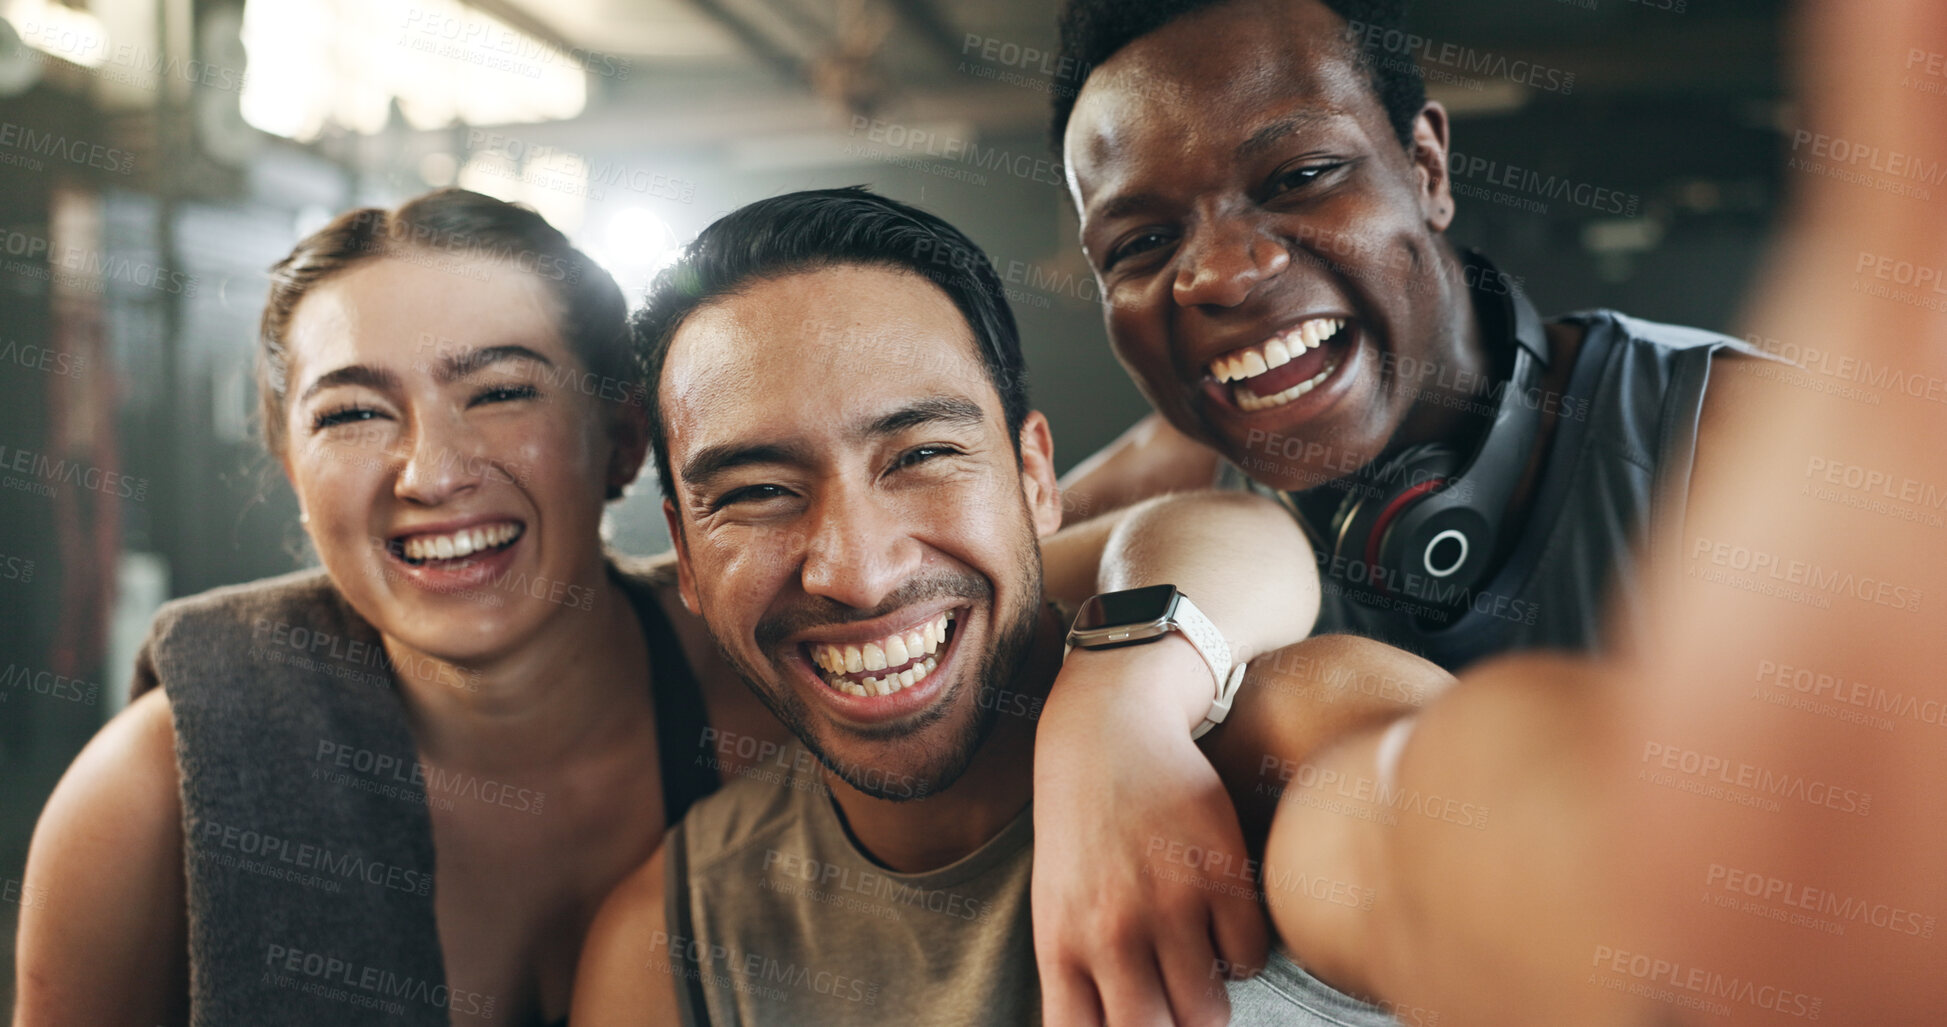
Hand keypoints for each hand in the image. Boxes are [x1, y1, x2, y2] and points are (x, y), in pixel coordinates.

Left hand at [1033, 642, 1268, 1026]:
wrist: (1107, 731)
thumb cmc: (1080, 828)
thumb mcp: (1056, 903)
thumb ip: (1078, 974)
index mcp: (1060, 943)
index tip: (1132, 1022)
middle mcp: (1111, 931)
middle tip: (1170, 1000)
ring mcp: (1170, 902)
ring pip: (1208, 1011)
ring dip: (1207, 997)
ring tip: (1195, 961)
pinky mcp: (1222, 874)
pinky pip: (1249, 958)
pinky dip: (1241, 953)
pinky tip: (1221, 920)